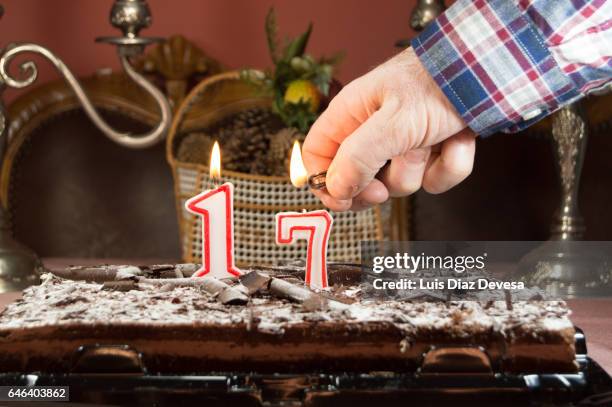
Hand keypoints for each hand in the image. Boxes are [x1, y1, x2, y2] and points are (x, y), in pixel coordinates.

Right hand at [302, 47, 474, 210]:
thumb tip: (335, 188)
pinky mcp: (434, 150)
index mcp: (351, 115)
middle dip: (377, 186)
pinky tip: (457, 140)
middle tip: (384, 189)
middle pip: (358, 178)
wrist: (488, 72)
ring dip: (421, 168)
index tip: (342, 201)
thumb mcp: (393, 122)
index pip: (317, 156)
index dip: (325, 182)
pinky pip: (435, 178)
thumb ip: (359, 157)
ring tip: (432, 139)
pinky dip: (450, 165)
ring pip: (401, 182)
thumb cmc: (436, 85)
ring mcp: (405, 143)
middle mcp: (374, 130)